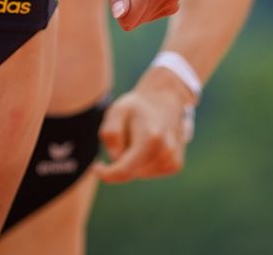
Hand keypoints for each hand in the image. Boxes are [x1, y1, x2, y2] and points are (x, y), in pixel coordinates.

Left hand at [93, 67, 195, 182]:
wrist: (165, 98)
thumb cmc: (137, 107)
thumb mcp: (117, 110)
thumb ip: (111, 133)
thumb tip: (115, 157)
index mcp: (150, 139)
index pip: (124, 171)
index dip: (106, 174)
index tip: (96, 167)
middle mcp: (165, 151)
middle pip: (130, 171)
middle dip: (121, 160)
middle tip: (126, 136)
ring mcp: (172, 159)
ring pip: (140, 173)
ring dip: (133, 162)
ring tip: (139, 139)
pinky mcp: (175, 164)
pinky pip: (150, 173)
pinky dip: (144, 164)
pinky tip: (148, 146)